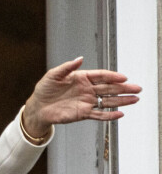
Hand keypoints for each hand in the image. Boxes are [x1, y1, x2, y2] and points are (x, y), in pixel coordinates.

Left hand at [22, 57, 141, 137]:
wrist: (38, 107)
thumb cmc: (44, 89)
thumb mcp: (53, 75)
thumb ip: (67, 67)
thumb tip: (79, 58)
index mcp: (82, 78)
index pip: (101, 76)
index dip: (113, 76)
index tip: (123, 77)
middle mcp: (87, 90)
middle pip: (109, 88)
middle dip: (123, 88)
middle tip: (137, 88)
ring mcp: (86, 102)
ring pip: (107, 101)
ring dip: (121, 100)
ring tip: (134, 99)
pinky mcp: (83, 113)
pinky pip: (99, 114)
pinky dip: (109, 115)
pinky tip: (119, 113)